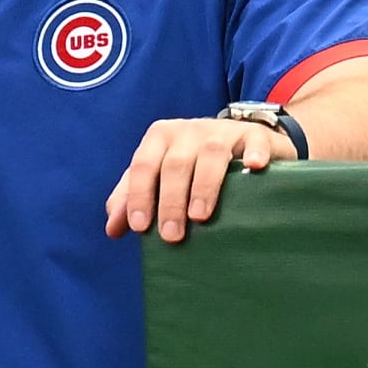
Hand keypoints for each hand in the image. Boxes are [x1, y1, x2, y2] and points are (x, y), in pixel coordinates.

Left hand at [105, 117, 295, 243]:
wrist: (242, 141)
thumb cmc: (193, 165)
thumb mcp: (160, 177)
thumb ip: (133, 198)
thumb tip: (112, 227)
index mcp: (160, 138)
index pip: (143, 165)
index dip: (138, 195)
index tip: (140, 227)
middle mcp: (189, 130)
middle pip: (175, 164)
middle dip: (170, 201)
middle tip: (171, 236)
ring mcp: (223, 131)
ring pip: (211, 153)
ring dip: (203, 185)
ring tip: (200, 216)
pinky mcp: (254, 135)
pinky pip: (255, 140)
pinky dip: (254, 153)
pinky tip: (253, 168)